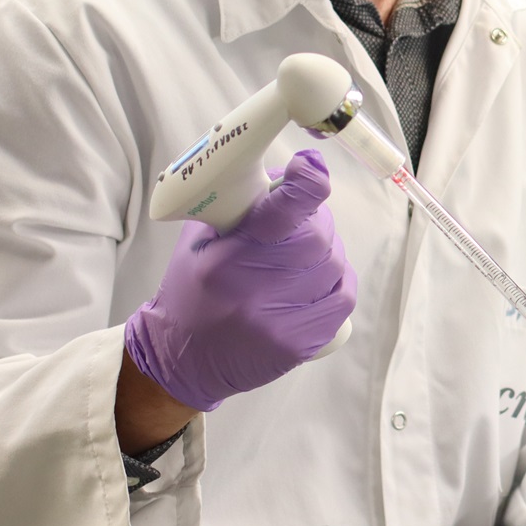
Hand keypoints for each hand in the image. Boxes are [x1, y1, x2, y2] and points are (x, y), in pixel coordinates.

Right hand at [123, 150, 356, 411]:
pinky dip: (337, 281)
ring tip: (301, 258)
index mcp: (225, 258)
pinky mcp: (300, 345)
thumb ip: (238, 204)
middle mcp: (254, 290)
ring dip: (327, 252)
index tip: (310, 165)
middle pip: (316, 236)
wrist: (182, 360)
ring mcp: (279, 322)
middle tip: (299, 224)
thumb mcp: (200, 240)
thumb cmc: (192, 289)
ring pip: (335, 264)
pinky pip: (344, 297)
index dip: (305, 184)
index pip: (279, 213)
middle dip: (314, 221)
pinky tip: (317, 281)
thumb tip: (285, 174)